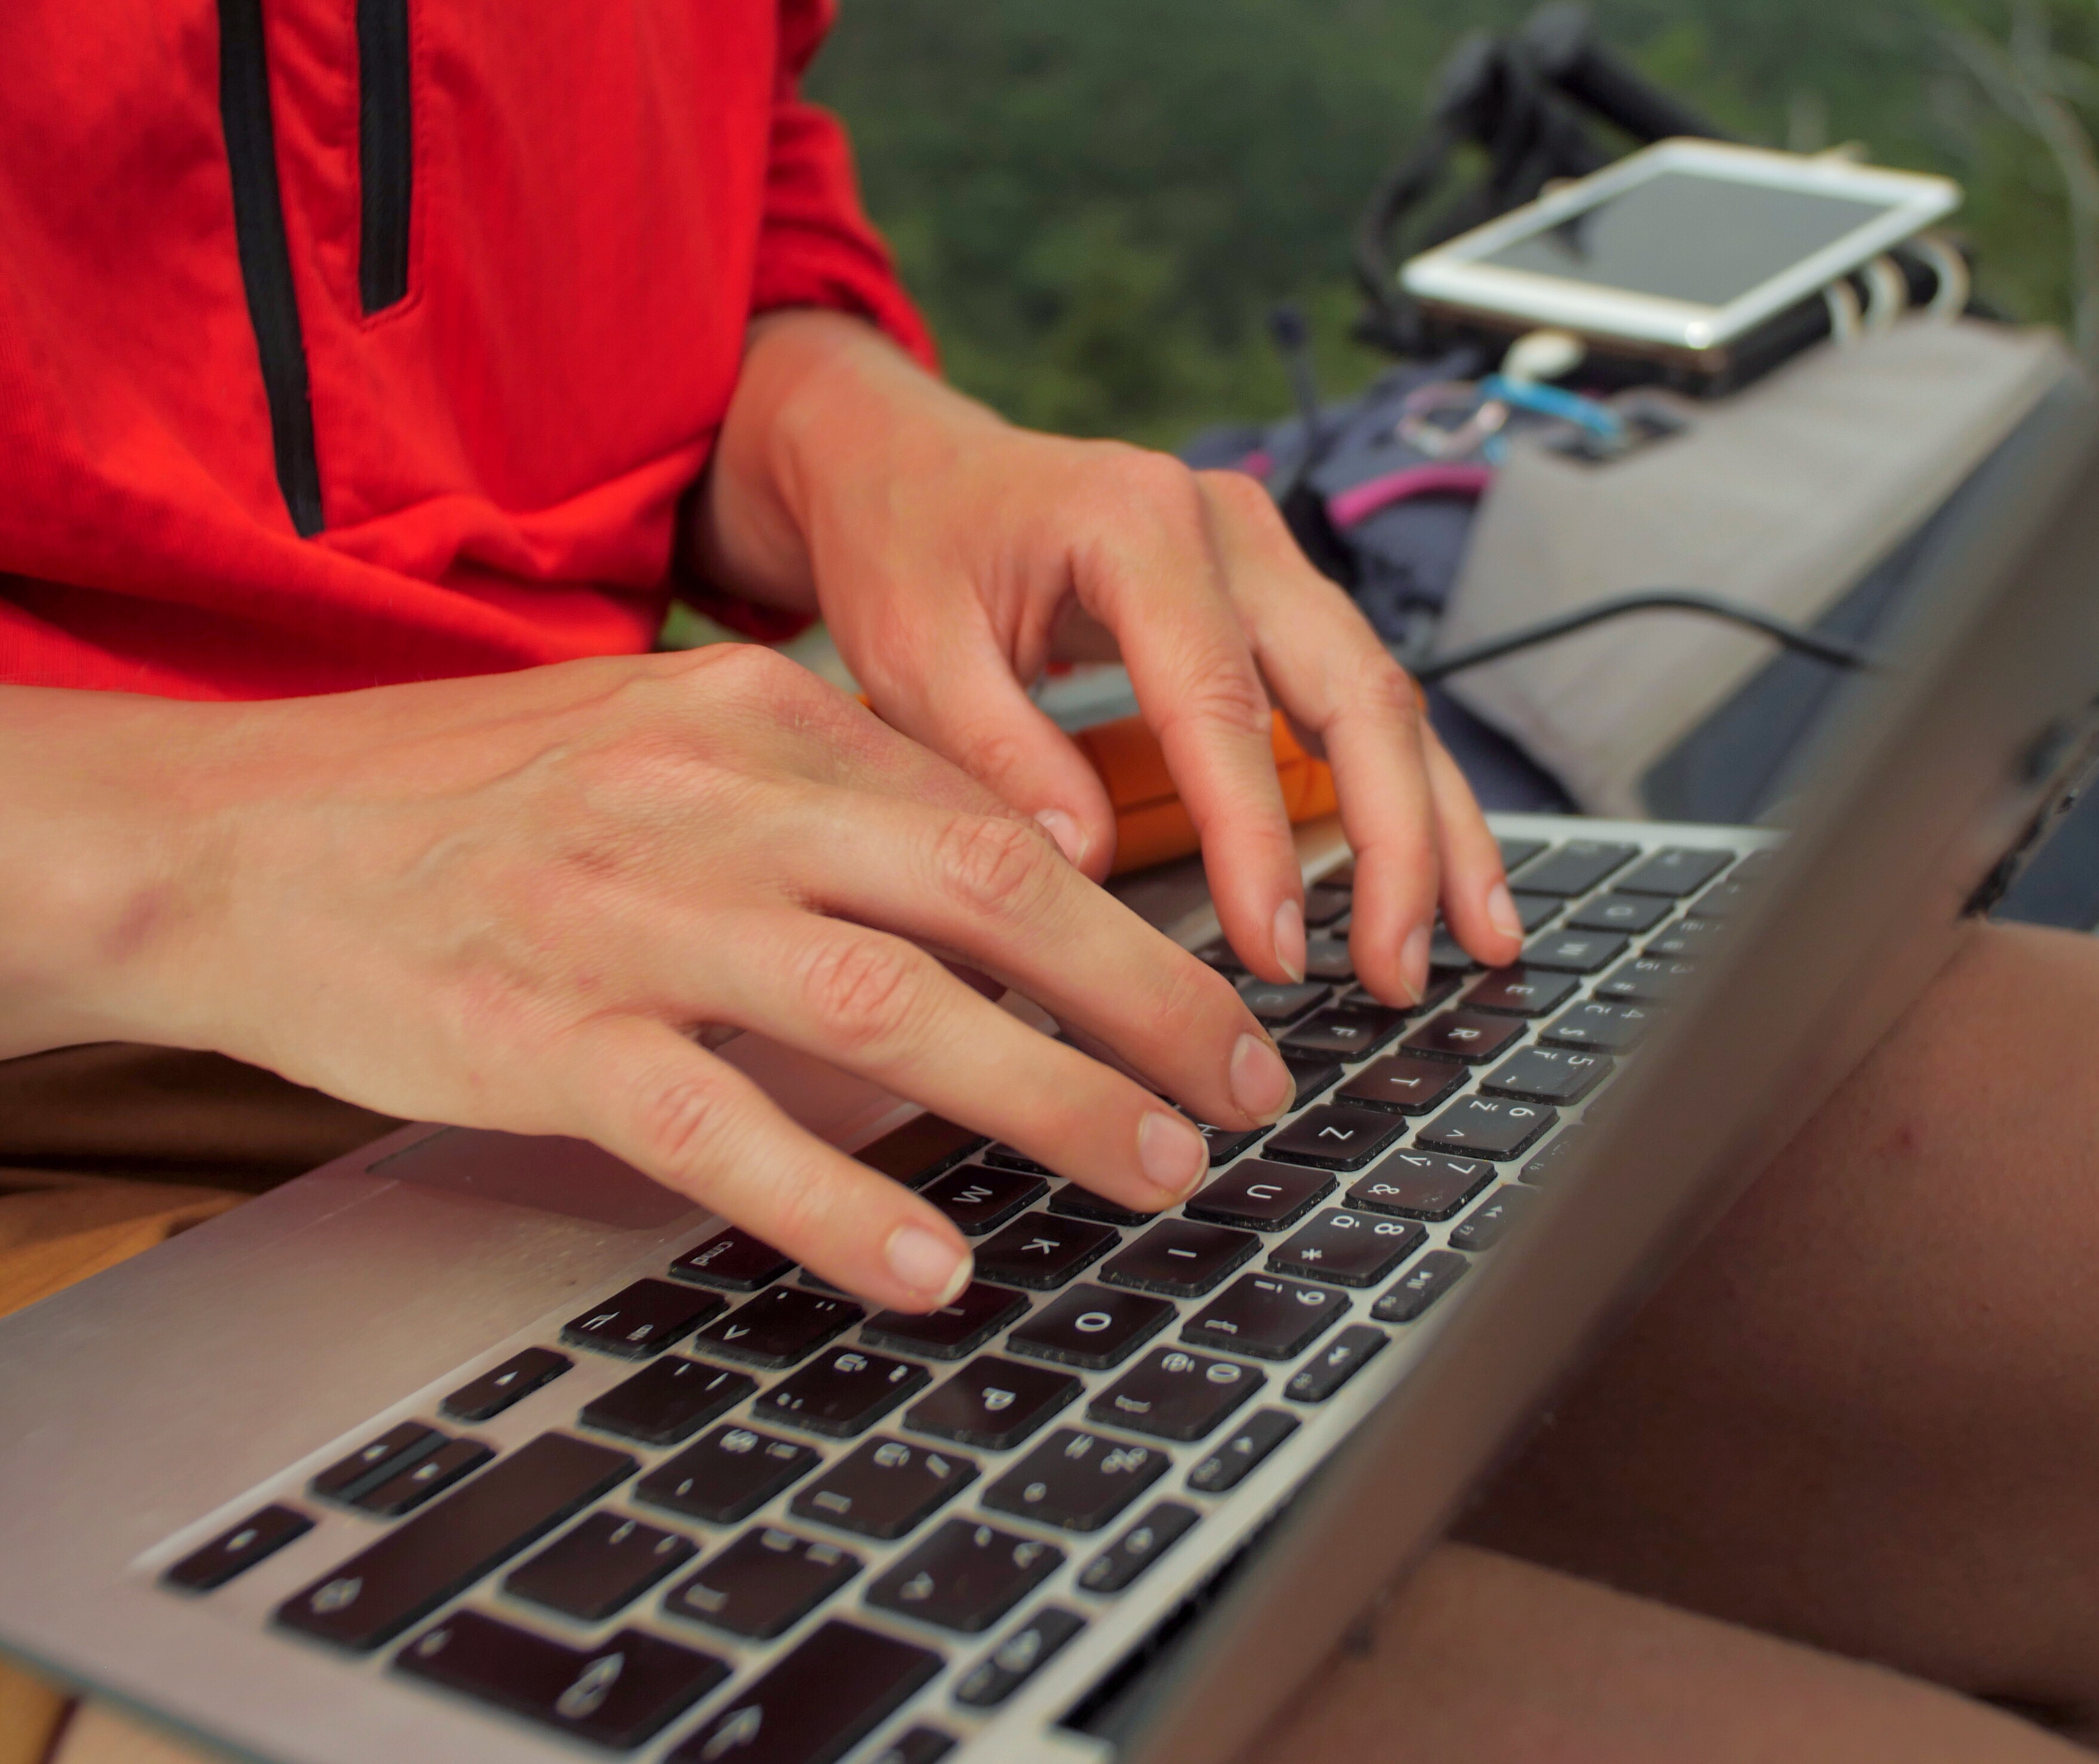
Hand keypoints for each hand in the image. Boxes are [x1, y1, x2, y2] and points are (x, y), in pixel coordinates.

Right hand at [0, 659, 1295, 1309]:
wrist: (237, 837)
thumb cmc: (471, 804)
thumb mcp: (665, 741)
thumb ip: (827, 797)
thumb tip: (1012, 880)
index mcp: (757, 711)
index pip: (990, 811)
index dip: (1130, 912)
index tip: (1216, 986)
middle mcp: (712, 796)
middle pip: (990, 890)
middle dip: (1149, 995)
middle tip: (1250, 1086)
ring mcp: (627, 915)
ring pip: (890, 1006)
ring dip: (1052, 1097)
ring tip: (1157, 1172)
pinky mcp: (541, 1037)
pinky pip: (721, 1127)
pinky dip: (841, 1201)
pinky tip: (934, 1264)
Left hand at [689, 310, 1525, 1005]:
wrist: (908, 465)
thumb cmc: (905, 547)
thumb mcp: (908, 651)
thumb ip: (996, 755)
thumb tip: (1089, 868)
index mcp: (1136, 522)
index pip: (1222, 701)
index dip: (1256, 836)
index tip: (1270, 948)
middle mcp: (1230, 528)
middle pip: (1356, 691)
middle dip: (1397, 845)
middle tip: (1398, 973)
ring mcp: (1271, 560)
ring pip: (1389, 700)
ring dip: (1438, 829)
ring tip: (1476, 944)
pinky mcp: (1282, 602)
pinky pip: (1369, 703)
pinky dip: (1410, 796)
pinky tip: (1443, 883)